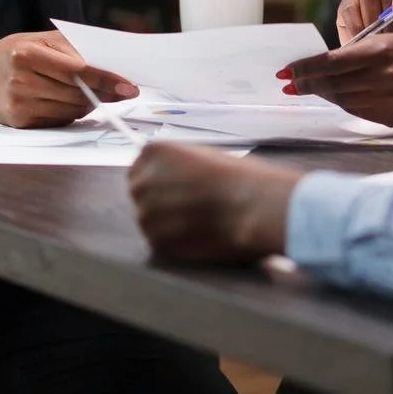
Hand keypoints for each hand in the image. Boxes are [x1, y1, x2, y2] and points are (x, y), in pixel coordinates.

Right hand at [0, 30, 138, 128]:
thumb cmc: (18, 52)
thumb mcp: (43, 40)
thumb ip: (76, 50)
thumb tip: (113, 71)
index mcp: (27, 54)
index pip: (78, 70)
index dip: (107, 80)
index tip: (129, 86)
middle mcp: (21, 80)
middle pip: (78, 93)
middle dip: (104, 93)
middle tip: (121, 91)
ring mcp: (19, 103)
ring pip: (72, 110)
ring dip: (87, 103)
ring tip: (86, 92)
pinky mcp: (20, 121)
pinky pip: (60, 120)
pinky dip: (70, 112)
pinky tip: (62, 100)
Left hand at [129, 140, 300, 262]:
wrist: (252, 205)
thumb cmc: (238, 177)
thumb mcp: (203, 156)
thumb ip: (178, 166)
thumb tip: (171, 179)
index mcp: (153, 152)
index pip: (139, 167)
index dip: (158, 179)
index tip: (174, 186)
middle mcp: (143, 180)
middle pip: (140, 193)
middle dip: (159, 200)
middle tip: (188, 206)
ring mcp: (146, 212)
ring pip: (149, 220)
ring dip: (167, 222)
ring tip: (197, 221)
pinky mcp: (156, 240)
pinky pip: (159, 241)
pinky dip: (175, 241)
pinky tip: (198, 234)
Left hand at [280, 33, 392, 126]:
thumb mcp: (386, 42)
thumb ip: (356, 54)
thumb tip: (320, 66)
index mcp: (379, 52)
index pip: (330, 62)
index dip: (305, 69)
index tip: (285, 72)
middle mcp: (381, 77)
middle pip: (332, 83)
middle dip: (307, 83)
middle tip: (288, 83)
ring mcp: (386, 100)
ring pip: (341, 99)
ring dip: (324, 94)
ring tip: (309, 88)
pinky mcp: (390, 117)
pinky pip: (356, 111)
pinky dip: (343, 103)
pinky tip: (337, 97)